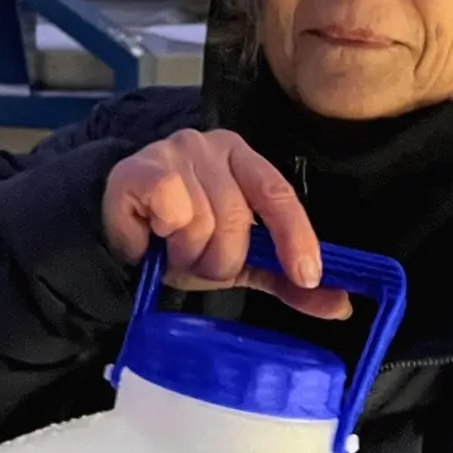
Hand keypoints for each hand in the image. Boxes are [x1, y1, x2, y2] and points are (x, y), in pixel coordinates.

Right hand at [102, 128, 350, 319]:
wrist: (113, 234)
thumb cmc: (176, 241)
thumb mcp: (237, 261)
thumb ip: (283, 280)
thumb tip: (339, 306)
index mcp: (243, 160)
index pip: (279, 195)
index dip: (296, 238)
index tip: (307, 276)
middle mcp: (211, 146)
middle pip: (236, 218)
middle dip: (217, 259)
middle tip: (194, 264)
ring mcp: (174, 151)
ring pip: (200, 222)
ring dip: (183, 253)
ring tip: (167, 251)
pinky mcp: (141, 167)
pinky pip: (169, 210)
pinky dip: (157, 236)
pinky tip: (145, 237)